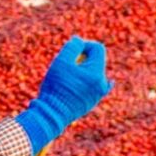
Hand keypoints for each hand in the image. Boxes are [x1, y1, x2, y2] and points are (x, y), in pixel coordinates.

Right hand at [10, 37, 110, 153]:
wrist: (53, 114)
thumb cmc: (56, 86)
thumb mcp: (61, 61)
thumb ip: (72, 47)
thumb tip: (79, 41)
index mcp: (97, 73)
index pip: (97, 48)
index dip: (84, 45)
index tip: (71, 51)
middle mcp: (102, 84)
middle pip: (95, 60)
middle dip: (81, 58)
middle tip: (66, 65)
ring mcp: (98, 94)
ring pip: (92, 73)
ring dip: (81, 70)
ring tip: (66, 78)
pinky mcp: (92, 102)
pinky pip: (91, 85)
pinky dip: (83, 81)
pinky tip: (81, 81)